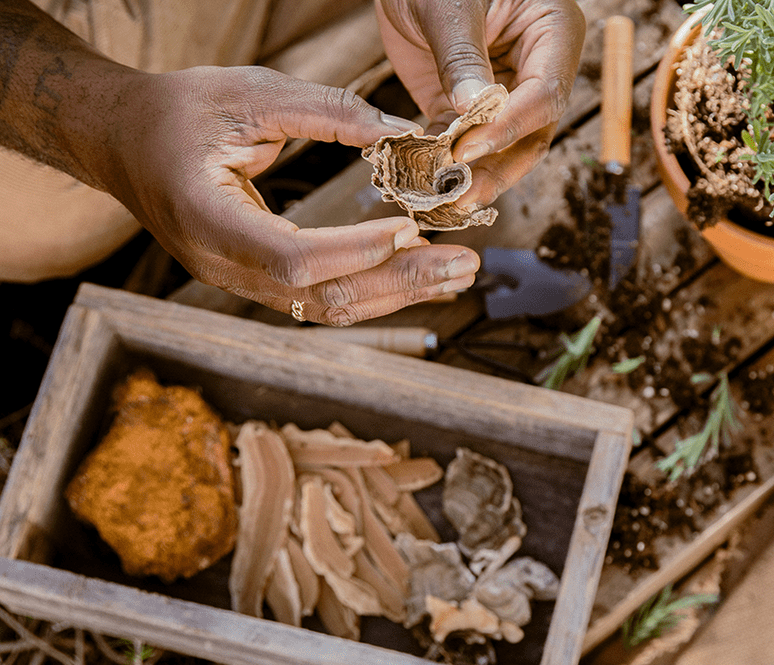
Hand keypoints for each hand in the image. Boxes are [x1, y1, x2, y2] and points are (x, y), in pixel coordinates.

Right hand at [89, 66, 479, 325]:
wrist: (121, 140)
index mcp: (206, 218)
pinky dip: (370, 287)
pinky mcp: (253, 279)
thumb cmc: (176, 112)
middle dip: (399, 283)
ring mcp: (236, 279)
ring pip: (325, 307)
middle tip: (463, 266)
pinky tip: (414, 274)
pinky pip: (317, 298)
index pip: (290, 258)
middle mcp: (220, 264)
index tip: (410, 230)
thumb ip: (324, 112)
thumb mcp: (247, 93)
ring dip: (395, 294)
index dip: (354, 250)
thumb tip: (400, 131)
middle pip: (320, 297)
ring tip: (456, 275)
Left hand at [375, 0, 584, 206]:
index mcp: (553, 33)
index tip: (468, 149)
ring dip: (474, 177)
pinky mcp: (467, 109)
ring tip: (444, 201)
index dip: (509, 126)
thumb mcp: (450, 5)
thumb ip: (461, 56)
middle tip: (463, 196)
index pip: (544, 93)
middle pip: (532, 134)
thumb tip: (473, 110)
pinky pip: (463, 144)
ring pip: (503, 150)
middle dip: (498, 168)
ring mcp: (504, 92)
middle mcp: (537, 68)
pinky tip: (424, 183)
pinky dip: (444, 165)